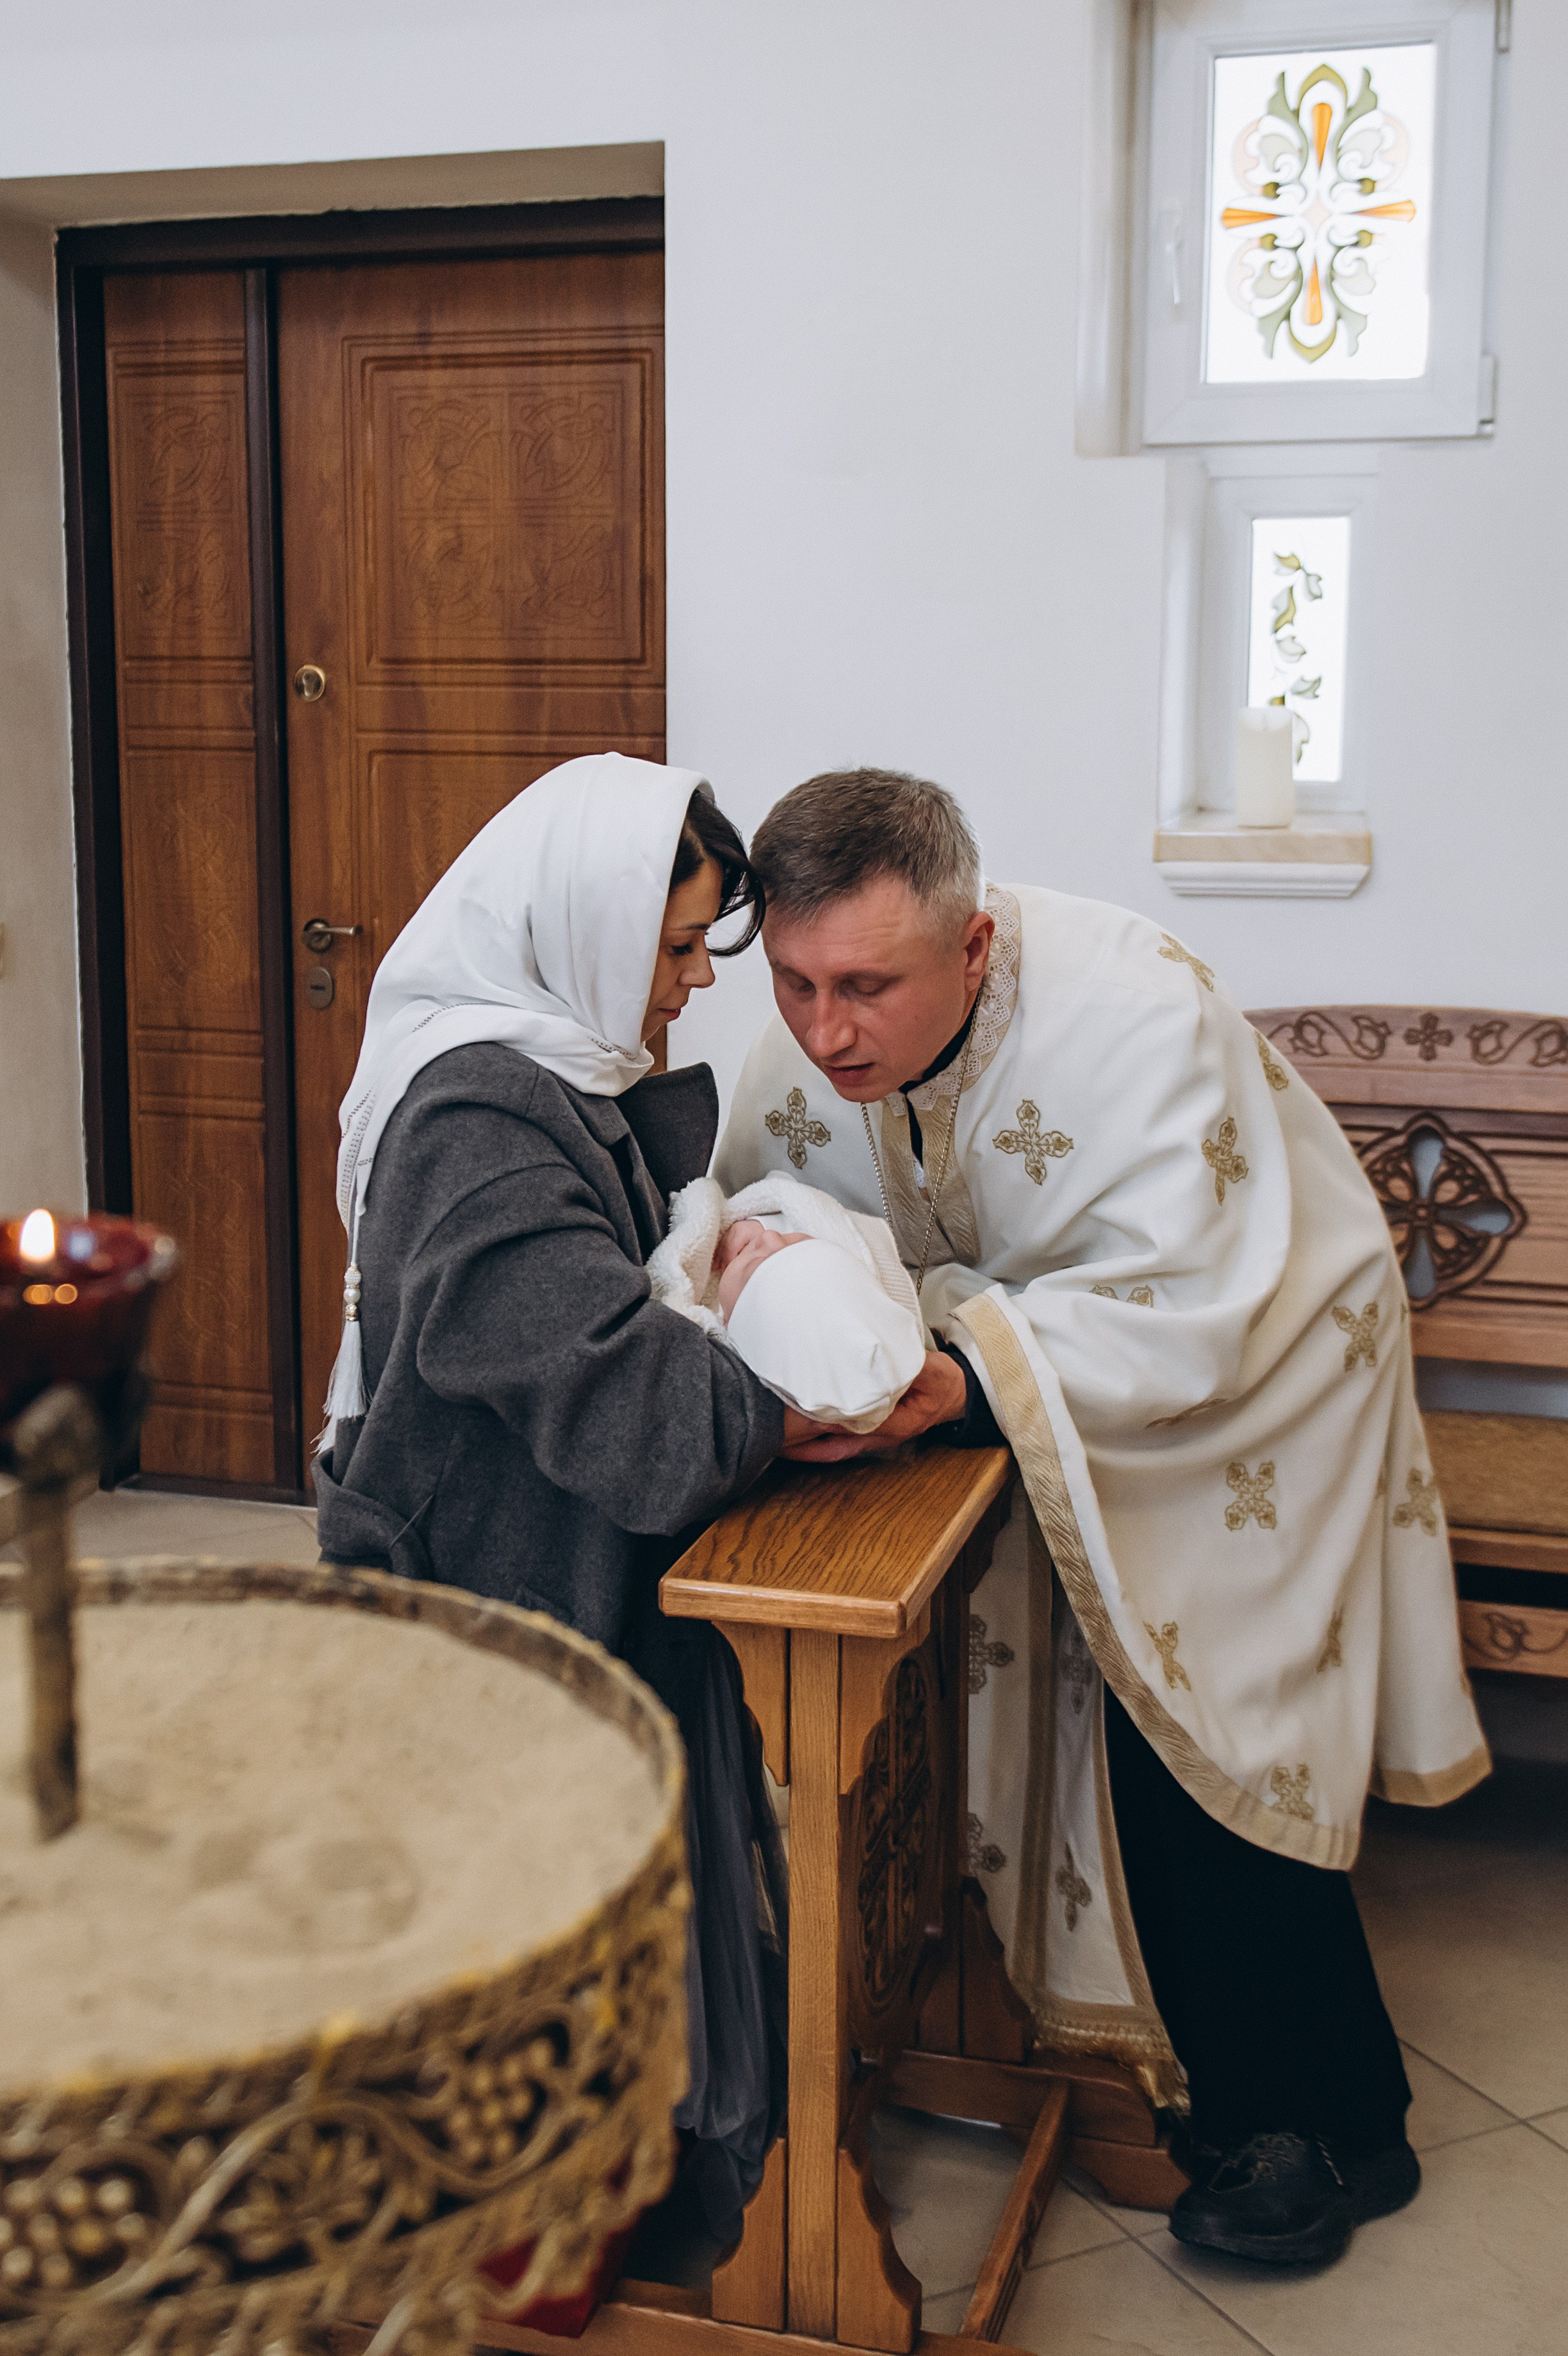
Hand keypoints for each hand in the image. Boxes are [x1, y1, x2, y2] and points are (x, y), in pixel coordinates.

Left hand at [779, 1351, 967, 1462]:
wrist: (954, 1395)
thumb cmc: (941, 1384)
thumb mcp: (930, 1372)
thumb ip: (908, 1367)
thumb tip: (885, 1360)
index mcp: (895, 1424)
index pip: (854, 1423)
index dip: (827, 1418)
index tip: (803, 1410)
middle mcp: (879, 1436)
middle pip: (836, 1444)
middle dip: (807, 1440)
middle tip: (776, 1432)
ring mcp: (872, 1438)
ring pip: (833, 1448)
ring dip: (808, 1446)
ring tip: (777, 1441)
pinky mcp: (867, 1432)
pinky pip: (837, 1443)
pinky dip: (816, 1444)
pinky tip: (796, 1440)